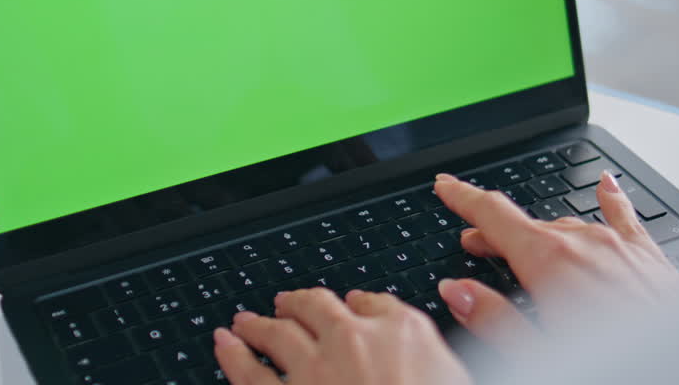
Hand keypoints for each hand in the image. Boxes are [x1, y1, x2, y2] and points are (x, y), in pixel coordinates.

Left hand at [214, 287, 471, 384]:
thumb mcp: (455, 374)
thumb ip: (427, 351)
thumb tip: (409, 339)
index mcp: (401, 331)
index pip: (374, 304)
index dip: (357, 305)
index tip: (348, 306)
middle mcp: (353, 340)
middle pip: (318, 308)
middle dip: (299, 304)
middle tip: (286, 304)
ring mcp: (314, 369)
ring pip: (277, 334)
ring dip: (259, 324)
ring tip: (245, 322)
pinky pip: (250, 373)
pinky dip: (233, 355)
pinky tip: (224, 344)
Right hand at [433, 170, 678, 352]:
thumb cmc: (615, 364)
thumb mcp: (537, 352)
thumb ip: (494, 318)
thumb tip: (456, 290)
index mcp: (550, 262)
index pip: (494, 215)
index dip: (464, 197)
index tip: (446, 184)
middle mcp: (586, 243)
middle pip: (528, 224)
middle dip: (497, 230)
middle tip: (473, 242)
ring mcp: (620, 247)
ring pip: (569, 225)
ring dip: (541, 232)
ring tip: (524, 244)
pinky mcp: (650, 257)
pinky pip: (624, 216)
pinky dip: (608, 200)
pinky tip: (605, 184)